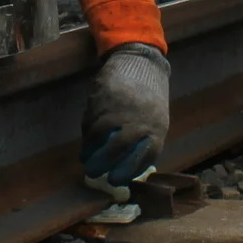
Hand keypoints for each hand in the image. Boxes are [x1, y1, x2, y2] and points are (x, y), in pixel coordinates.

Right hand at [81, 42, 169, 186]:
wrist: (141, 62)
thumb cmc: (150, 97)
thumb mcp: (156, 120)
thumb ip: (145, 141)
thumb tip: (127, 167)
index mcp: (156, 129)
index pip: (143, 158)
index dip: (127, 172)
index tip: (116, 180)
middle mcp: (138, 120)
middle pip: (117, 149)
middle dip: (103, 164)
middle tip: (94, 173)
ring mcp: (119, 108)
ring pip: (100, 137)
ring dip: (90, 152)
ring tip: (86, 160)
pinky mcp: (103, 99)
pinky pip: (91, 122)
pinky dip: (87, 136)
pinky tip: (87, 142)